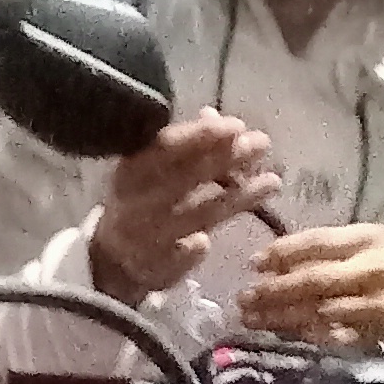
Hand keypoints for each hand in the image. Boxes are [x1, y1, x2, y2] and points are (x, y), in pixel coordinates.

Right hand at [84, 111, 281, 298]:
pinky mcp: (155, 268)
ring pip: (198, 215)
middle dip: (227, 159)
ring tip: (272, 182)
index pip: (167, 148)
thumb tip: (213, 115)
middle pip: (187, 179)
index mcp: (131, 171)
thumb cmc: (141, 201)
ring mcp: (144, 237)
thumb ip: (185, 146)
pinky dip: (199, 247)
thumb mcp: (154, 170)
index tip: (236, 127)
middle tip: (262, 143)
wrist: (111, 260)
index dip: (202, 136)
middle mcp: (134, 202)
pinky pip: (186, 253)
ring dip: (238, 197)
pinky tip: (212, 239)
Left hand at [236, 223, 383, 353]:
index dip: (283, 252)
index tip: (254, 263)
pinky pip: (335, 338)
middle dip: (275, 290)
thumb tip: (273, 258)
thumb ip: (327, 248)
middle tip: (244, 298)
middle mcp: (372, 270)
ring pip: (321, 312)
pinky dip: (307, 338)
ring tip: (252, 321)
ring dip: (282, 318)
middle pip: (315, 280)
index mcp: (368, 239)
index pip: (319, 242)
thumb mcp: (367, 244)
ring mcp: (375, 305)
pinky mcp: (377, 335)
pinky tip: (283, 337)